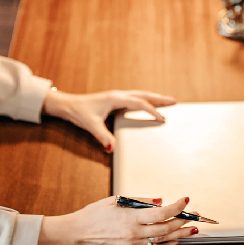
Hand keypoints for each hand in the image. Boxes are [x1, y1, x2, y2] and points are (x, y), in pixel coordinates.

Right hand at [37, 196, 197, 244]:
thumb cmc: (92, 215)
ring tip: (192, 230)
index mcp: (131, 218)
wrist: (76, 235)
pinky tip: (175, 243)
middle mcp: (134, 233)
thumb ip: (138, 201)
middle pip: (166, 228)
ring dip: (180, 234)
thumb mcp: (114, 201)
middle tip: (195, 215)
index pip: (161, 213)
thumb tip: (158, 201)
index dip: (176, 206)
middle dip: (183, 221)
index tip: (185, 199)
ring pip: (162, 240)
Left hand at [42, 89, 175, 150]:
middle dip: (160, 98)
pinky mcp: (115, 100)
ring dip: (154, 98)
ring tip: (168, 101)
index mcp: (116, 99)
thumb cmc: (79, 112)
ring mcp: (117, 97)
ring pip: (140, 95)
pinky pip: (135, 98)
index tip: (163, 119)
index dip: (152, 111)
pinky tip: (149, 105)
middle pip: (144, 95)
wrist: (68, 105)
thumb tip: (112, 148)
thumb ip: (102, 136)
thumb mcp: (91, 125)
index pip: (139, 104)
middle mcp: (119, 95)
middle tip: (175, 101)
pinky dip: (146, 100)